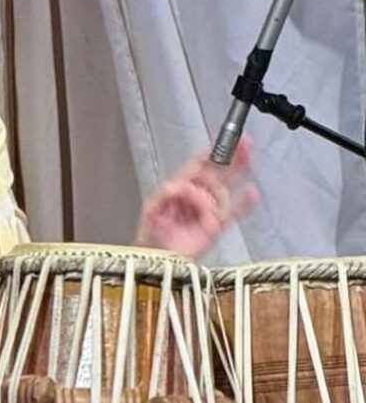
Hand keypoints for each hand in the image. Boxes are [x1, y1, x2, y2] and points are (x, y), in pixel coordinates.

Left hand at [134, 135, 257, 257]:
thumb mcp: (151, 211)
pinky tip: (252, 192)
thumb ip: (163, 196)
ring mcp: (207, 211)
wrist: (157, 260)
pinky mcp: (216, 227)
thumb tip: (175, 185)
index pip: (196, 167)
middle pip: (215, 173)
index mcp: (179, 190)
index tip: (218, 142)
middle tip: (241, 143)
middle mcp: (195, 198)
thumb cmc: (151, 236)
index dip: (208, 153)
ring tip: (244, 158)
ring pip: (225, 188)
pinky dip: (243, 203)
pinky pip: (233, 213)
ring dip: (234, 173)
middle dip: (228, 156)